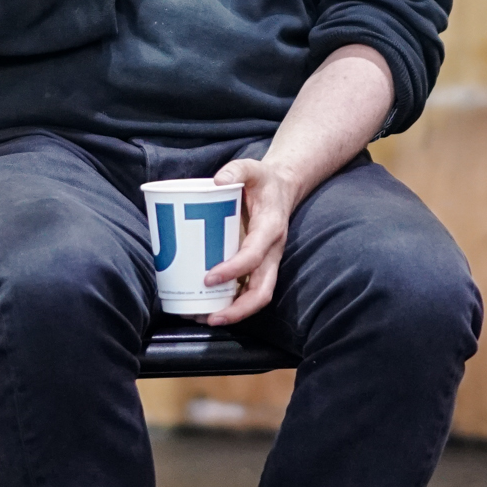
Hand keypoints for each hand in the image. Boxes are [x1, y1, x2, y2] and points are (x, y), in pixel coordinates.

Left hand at [199, 156, 303, 324]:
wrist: (282, 187)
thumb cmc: (263, 180)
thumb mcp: (252, 168)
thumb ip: (236, 170)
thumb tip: (217, 181)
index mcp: (271, 229)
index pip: (254, 256)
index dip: (234, 270)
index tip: (209, 277)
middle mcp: (272, 252)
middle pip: (262, 291)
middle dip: (238, 309)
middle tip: (210, 317)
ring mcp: (266, 262)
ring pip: (256, 296)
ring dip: (233, 313)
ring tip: (203, 318)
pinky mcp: (258, 266)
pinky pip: (247, 290)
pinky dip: (230, 303)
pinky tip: (206, 308)